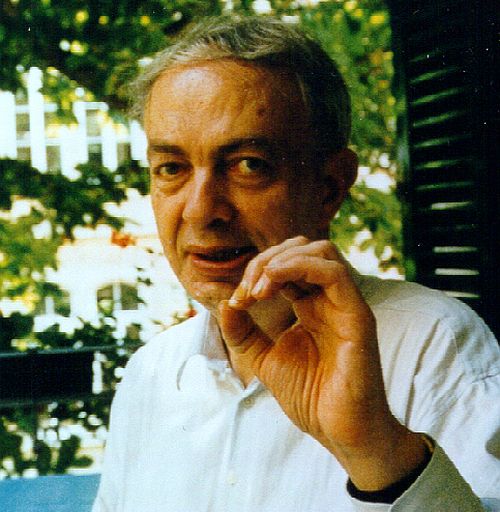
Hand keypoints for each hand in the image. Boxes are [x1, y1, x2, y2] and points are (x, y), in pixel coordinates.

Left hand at [218, 236, 427, 490]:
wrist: (337, 430)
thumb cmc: (308, 396)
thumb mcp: (263, 359)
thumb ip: (243, 333)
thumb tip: (225, 304)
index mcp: (310, 306)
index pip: (286, 266)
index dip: (257, 273)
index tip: (237, 301)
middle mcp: (329, 299)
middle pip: (302, 249)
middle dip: (266, 261)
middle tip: (247, 291)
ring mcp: (345, 304)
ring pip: (321, 250)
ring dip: (281, 260)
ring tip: (259, 288)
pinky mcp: (357, 315)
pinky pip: (334, 272)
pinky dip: (298, 267)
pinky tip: (272, 285)